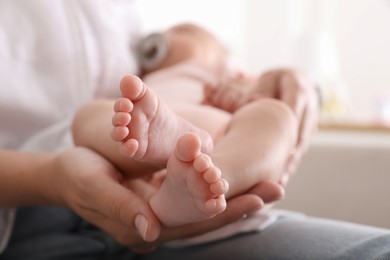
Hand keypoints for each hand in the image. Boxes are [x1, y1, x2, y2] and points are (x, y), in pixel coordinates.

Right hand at [52, 147, 268, 252]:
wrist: (68, 172)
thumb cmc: (79, 177)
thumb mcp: (95, 187)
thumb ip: (121, 208)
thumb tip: (151, 230)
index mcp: (144, 228)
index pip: (192, 225)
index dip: (225, 214)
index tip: (257, 200)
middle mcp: (158, 224)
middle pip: (207, 217)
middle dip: (243, 204)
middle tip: (276, 187)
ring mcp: (162, 211)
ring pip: (205, 206)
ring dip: (236, 195)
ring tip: (269, 182)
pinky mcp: (163, 197)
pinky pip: (195, 194)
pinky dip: (216, 187)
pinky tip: (237, 177)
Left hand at [254, 69, 318, 180]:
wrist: (299, 82)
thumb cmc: (278, 80)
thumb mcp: (270, 77)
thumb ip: (263, 87)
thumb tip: (255, 100)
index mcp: (299, 91)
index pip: (294, 109)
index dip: (287, 128)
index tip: (277, 144)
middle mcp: (308, 110)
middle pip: (299, 135)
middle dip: (289, 155)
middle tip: (277, 173)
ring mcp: (308, 125)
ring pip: (300, 148)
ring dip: (290, 165)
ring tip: (279, 183)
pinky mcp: (304, 135)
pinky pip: (297, 151)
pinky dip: (289, 166)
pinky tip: (280, 181)